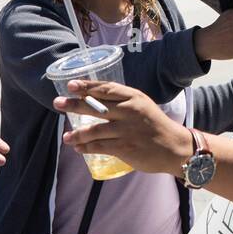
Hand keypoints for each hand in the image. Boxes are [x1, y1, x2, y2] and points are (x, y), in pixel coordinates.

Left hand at [56, 81, 190, 174]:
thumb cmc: (155, 126)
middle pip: (96, 106)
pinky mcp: (125, 147)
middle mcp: (129, 111)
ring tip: (66, 136)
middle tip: (57, 103)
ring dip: (77, 133)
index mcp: (134, 97)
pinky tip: (78, 147)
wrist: (174, 147)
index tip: (71, 85)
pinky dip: (85, 147)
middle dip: (74, 104)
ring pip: (94, 129)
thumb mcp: (142, 106)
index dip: (87, 86)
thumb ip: (122, 102)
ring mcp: (126, 130)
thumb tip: (94, 101)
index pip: (106, 88)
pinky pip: (99, 146)